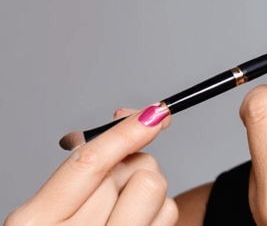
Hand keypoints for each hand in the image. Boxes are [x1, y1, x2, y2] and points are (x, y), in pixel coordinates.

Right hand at [4, 106, 177, 225]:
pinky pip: (168, 212)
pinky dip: (158, 211)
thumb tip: (136, 116)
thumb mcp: (56, 202)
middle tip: (114, 188)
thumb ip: (90, 160)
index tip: (153, 113)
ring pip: (153, 186)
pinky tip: (136, 224)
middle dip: (130, 165)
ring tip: (124, 207)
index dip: (126, 132)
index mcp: (38, 219)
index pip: (90, 162)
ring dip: (146, 187)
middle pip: (129, 170)